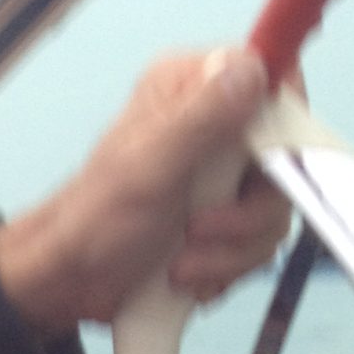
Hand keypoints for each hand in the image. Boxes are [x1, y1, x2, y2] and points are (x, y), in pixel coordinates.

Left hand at [0, 47, 292, 336]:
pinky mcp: (222, 219)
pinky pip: (255, 244)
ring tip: (183, 266)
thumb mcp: (151, 165)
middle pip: (282, 156)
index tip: (265, 167)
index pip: (273, 74)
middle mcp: (213, 123)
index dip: (283, 122)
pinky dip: (226, 269)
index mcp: (193, 88)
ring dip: (231, 251)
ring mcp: (219, 174)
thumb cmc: (94, 221)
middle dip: (246, 213)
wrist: (70, 283)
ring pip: (272, 209)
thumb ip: (205, 117)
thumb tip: (254, 69)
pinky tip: (188, 278)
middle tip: (198, 232)